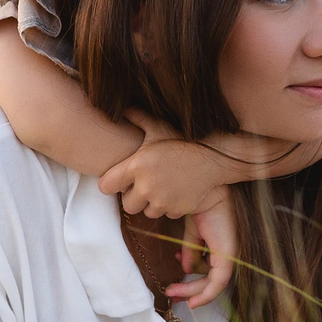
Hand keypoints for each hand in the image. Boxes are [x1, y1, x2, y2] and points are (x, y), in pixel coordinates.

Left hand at [99, 122, 231, 220]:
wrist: (215, 156)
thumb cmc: (183, 139)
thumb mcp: (158, 127)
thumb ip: (138, 118)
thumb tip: (123, 108)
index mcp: (136, 166)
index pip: (106, 186)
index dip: (112, 183)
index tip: (120, 179)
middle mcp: (146, 187)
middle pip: (127, 204)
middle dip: (134, 197)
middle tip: (143, 185)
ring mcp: (163, 201)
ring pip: (148, 212)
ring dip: (152, 203)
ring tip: (162, 187)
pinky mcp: (178, 210)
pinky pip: (167, 214)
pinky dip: (170, 206)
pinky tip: (177, 191)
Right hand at [164, 188, 235, 306]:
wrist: (207, 191)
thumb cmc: (201, 205)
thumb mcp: (193, 232)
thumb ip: (191, 250)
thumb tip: (185, 269)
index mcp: (222, 247)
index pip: (209, 271)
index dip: (193, 282)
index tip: (175, 289)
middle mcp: (229, 254)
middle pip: (210, 280)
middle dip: (189, 290)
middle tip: (170, 293)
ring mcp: (230, 256)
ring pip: (213, 284)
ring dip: (191, 290)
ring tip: (171, 290)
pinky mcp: (229, 257)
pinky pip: (219, 283)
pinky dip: (206, 294)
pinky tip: (192, 300)